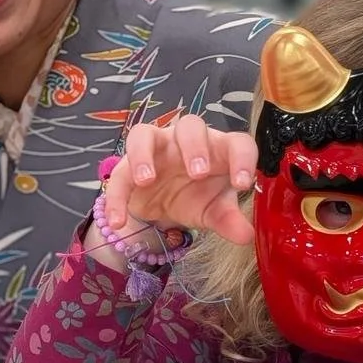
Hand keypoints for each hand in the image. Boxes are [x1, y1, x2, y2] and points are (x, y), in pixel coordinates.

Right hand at [103, 115, 257, 245]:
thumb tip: (246, 236)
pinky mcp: (128, 165)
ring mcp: (155, 148)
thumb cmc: (197, 197)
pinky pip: (119, 173)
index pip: (237, 142)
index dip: (242, 159)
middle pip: (190, 125)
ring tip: (146, 180)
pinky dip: (116, 197)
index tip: (241, 185)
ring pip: (145, 133)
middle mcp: (187, 141)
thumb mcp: (214, 212)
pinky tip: (118, 221)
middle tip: (197, 173)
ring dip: (144, 154)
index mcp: (218, 150)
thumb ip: (229, 220)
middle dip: (194, 147)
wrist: (164, 207)